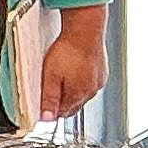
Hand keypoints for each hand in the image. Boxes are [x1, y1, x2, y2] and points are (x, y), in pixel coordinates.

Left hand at [34, 5, 107, 120]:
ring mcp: (98, 82)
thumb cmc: (68, 50)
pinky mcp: (102, 72)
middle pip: (73, 105)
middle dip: (62, 101)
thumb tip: (46, 119)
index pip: (62, 113)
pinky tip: (75, 69)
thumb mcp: (50, 76)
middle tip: (52, 87)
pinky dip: (82, 80)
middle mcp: (91, 91)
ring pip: (82, 94)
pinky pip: (90, 83)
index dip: (51, 109)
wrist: (85, 29)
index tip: (45, 102)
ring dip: (73, 90)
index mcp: (78, 95)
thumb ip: (49, 99)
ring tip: (64, 75)